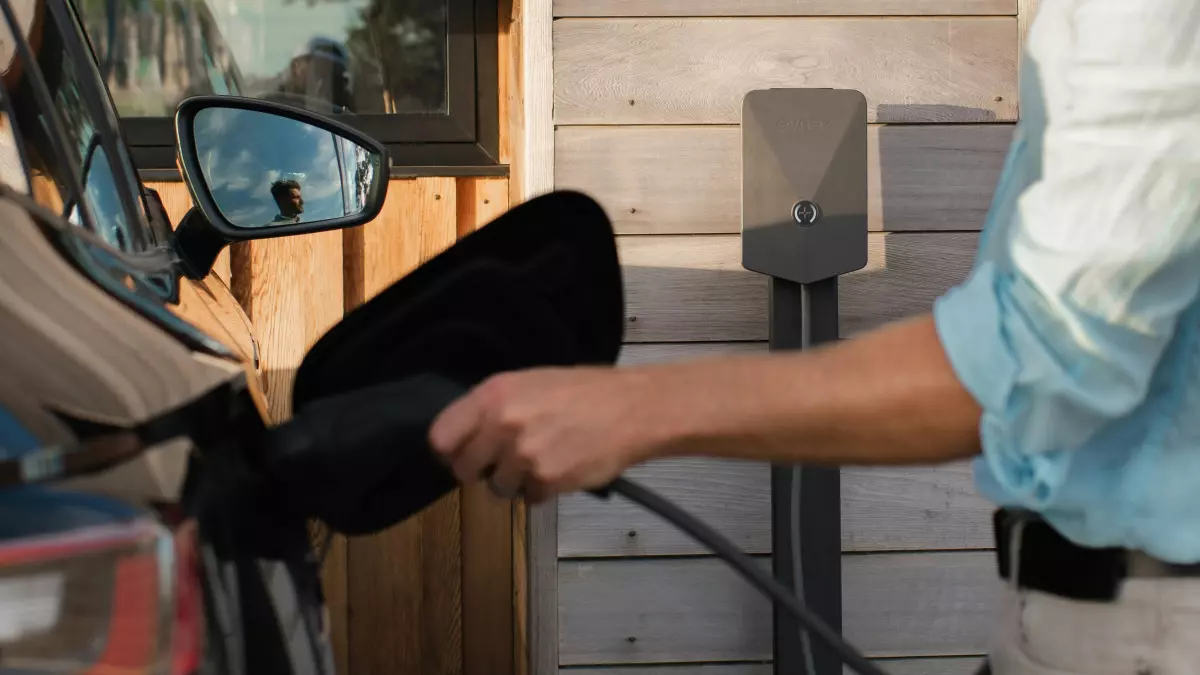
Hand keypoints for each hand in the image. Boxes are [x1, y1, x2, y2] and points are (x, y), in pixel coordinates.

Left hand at [428, 366, 668, 502]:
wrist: (632, 409)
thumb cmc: (585, 391)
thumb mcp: (531, 382)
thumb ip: (495, 407)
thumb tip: (468, 435)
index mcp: (493, 395)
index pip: (441, 437)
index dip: (450, 451)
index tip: (462, 455)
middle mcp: (502, 425)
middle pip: (464, 469)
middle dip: (483, 470)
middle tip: (506, 462)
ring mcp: (523, 455)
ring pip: (497, 488)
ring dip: (516, 482)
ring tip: (543, 460)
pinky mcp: (545, 480)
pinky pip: (529, 498)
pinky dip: (542, 490)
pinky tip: (562, 469)